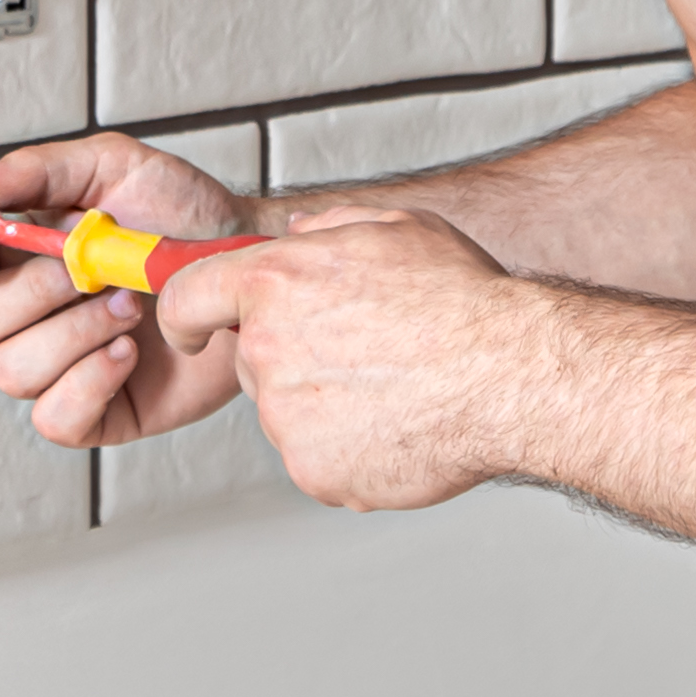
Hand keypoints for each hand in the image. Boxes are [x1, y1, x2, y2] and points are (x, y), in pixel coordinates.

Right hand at [0, 130, 258, 449]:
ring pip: (11, 371)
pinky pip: (54, 418)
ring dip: (74, 333)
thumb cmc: (182, 215)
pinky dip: (89, 383)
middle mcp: (24, 315)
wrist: (249, 264)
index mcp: (14, 255)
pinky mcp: (96, 412)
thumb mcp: (113, 168)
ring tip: (131, 305)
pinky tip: (130, 352)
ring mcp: (57, 366)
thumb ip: (36, 172)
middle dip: (32, 293)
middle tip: (92, 269)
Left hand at [152, 206, 531, 509]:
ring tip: (394, 386)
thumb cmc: (462, 301)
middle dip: (290, 356)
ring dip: (325, 403)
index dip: (187, 313)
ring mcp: (287, 417)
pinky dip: (350, 448)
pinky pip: (317, 457)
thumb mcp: (396, 227)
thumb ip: (329, 227)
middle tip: (360, 350)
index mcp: (277, 281)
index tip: (193, 328)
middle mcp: (269, 349)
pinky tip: (398, 423)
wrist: (508, 375)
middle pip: (252, 359)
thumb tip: (297, 234)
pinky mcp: (313, 470)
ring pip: (288, 411)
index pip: (187, 296)